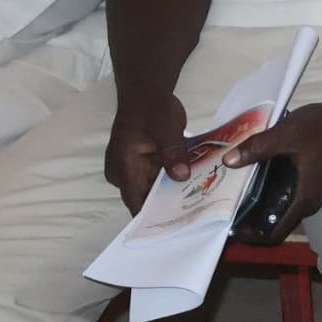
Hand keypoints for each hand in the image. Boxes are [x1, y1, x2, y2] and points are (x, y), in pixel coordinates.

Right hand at [105, 94, 191, 212]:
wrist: (147, 92)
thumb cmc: (152, 109)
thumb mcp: (166, 129)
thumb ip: (172, 153)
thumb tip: (181, 176)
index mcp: (123, 167)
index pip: (135, 201)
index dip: (151, 218)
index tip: (171, 230)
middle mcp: (124, 173)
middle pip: (145, 198)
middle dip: (167, 209)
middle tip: (193, 220)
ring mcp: (134, 169)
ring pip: (154, 189)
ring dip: (172, 195)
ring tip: (197, 209)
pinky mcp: (144, 164)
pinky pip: (159, 178)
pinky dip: (173, 182)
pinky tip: (195, 189)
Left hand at [220, 102, 321, 244]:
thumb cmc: (320, 128)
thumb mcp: (285, 135)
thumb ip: (257, 148)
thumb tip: (227, 161)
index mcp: (302, 199)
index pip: (275, 234)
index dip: (252, 236)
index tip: (230, 226)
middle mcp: (306, 203)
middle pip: (274, 225)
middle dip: (250, 221)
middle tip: (225, 207)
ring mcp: (308, 194)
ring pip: (278, 212)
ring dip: (257, 208)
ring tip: (234, 194)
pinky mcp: (307, 184)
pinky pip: (282, 199)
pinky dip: (266, 196)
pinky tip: (252, 178)